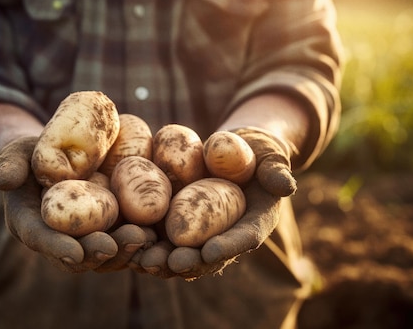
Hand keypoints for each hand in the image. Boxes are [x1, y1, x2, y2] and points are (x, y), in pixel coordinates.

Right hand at [0, 136, 154, 272]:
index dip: (57, 249)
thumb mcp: (14, 153)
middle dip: (96, 254)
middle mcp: (58, 237)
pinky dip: (138, 241)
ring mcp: (84, 236)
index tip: (75, 252)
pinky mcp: (107, 228)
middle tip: (114, 245)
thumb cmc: (31, 153)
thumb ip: (8, 164)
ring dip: (123, 252)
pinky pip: (122, 240)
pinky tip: (155, 233)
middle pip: (77, 256)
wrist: (54, 155)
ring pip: (104, 254)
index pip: (41, 240)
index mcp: (30, 224)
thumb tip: (4, 181)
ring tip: (142, 239)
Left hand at [138, 127, 296, 278]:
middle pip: (209, 256)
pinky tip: (126, 242)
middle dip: (190, 262)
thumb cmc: (258, 151)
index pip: (244, 238)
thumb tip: (286, 185)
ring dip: (163, 260)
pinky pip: (162, 238)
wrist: (235, 151)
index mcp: (255, 222)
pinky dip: (145, 243)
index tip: (211, 251)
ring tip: (143, 260)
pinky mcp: (178, 225)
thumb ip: (276, 170)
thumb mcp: (270, 155)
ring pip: (182, 253)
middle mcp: (227, 235)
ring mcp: (202, 233)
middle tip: (172, 262)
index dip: (229, 247)